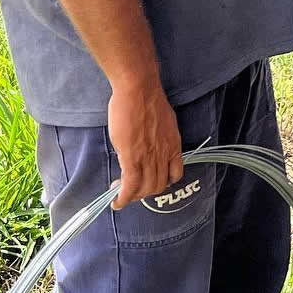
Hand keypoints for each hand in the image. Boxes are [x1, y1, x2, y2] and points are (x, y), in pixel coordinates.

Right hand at [107, 76, 182, 208]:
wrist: (139, 91)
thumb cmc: (147, 100)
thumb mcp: (163, 123)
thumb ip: (158, 138)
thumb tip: (149, 145)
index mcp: (173, 145)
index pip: (175, 174)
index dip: (164, 182)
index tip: (152, 182)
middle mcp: (164, 154)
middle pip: (159, 185)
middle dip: (145, 192)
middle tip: (132, 190)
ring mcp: (149, 157)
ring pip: (145, 188)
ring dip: (133, 196)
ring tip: (122, 195)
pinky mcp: (132, 157)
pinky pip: (130, 184)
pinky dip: (124, 197)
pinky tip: (117, 201)